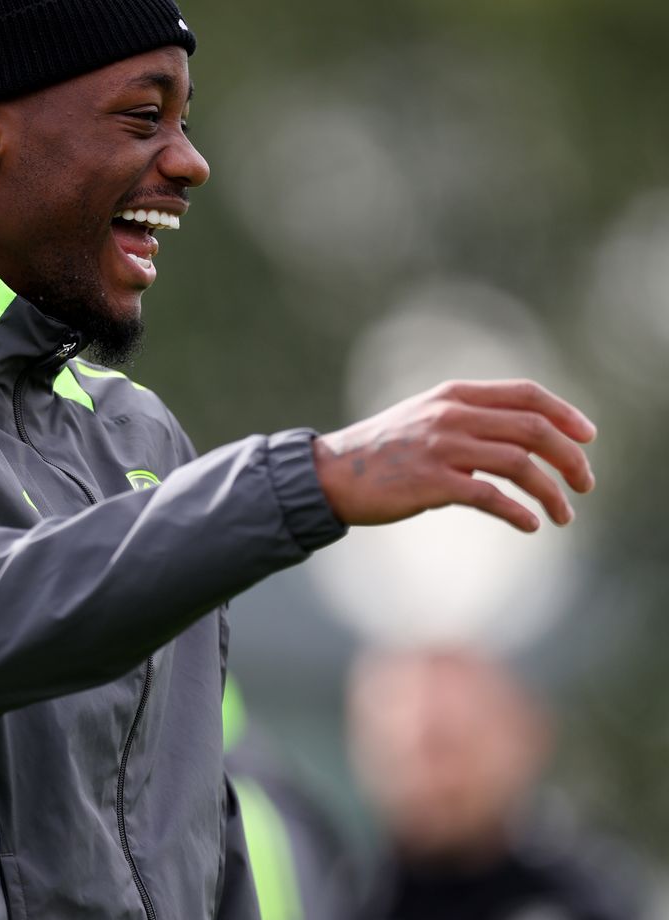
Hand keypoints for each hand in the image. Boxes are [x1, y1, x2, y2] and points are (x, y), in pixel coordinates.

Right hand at [313, 379, 595, 532]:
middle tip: (585, 484)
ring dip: (551, 492)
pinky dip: (518, 513)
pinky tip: (531, 525)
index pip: (527, 394)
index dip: (565, 413)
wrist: (331, 474)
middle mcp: (452, 415)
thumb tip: (518, 441)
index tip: (588, 437)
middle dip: (569, 458)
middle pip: (533, 428)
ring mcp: (442, 448)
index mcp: (455, 394)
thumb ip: (468, 420)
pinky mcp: (431, 483)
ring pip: (519, 463)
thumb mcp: (426, 419)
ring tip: (564, 516)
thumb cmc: (382, 452)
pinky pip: (490, 497)